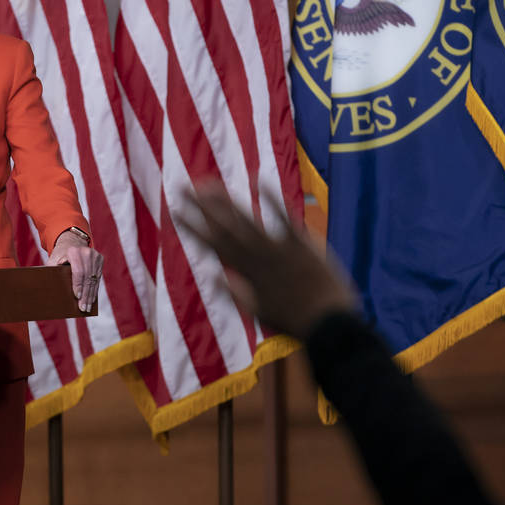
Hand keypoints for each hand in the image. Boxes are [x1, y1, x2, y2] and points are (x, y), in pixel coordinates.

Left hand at [49, 230, 103, 311]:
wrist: (72, 243)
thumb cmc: (59, 257)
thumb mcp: (53, 262)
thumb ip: (52, 273)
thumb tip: (51, 292)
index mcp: (73, 252)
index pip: (78, 271)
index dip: (78, 285)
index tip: (77, 297)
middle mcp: (86, 252)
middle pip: (87, 277)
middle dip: (85, 294)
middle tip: (83, 308)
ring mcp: (95, 255)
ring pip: (94, 279)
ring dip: (91, 295)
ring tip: (87, 308)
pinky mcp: (100, 259)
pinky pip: (98, 278)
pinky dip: (94, 290)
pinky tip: (92, 300)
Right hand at [178, 182, 356, 340]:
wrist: (329, 325)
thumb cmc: (295, 322)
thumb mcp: (260, 313)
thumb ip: (237, 294)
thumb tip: (215, 277)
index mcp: (246, 273)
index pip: (213, 245)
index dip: (192, 227)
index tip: (175, 212)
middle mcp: (257, 257)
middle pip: (225, 227)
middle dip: (202, 206)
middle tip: (185, 186)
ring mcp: (279, 248)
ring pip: (247, 219)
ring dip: (225, 200)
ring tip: (208, 183)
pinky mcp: (302, 243)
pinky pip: (285, 217)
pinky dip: (271, 198)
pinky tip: (258, 179)